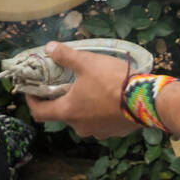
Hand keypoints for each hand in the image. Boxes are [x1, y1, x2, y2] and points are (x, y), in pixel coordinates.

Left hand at [25, 42, 140, 139]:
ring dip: (82, 106)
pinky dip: (99, 111)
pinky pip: (101, 121)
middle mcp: (80, 127)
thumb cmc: (112, 81)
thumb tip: (49, 47)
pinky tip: (108, 97)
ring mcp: (99, 132)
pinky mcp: (115, 132)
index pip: (40, 112)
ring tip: (90, 88)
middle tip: (66, 83)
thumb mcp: (87, 62)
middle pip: (63, 114)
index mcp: (68, 112)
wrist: (147, 100)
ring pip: (83, 118)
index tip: (32, 92)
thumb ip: (65, 55)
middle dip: (62, 99)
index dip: (32, 102)